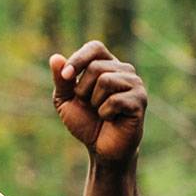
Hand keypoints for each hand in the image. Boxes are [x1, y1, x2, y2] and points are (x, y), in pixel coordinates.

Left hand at [50, 40, 145, 165]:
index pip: (95, 47)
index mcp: (107, 65)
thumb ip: (61, 80)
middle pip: (96, 67)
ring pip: (105, 80)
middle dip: (83, 90)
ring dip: (94, 102)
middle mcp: (124, 70)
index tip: (66, 76)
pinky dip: (105, 113)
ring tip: (101, 111)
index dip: (78, 59)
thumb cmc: (86, 122)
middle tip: (90, 105)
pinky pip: (115, 100)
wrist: (101, 148)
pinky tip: (112, 119)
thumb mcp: (66, 100)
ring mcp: (135, 84)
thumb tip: (55, 57)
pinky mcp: (140, 100)